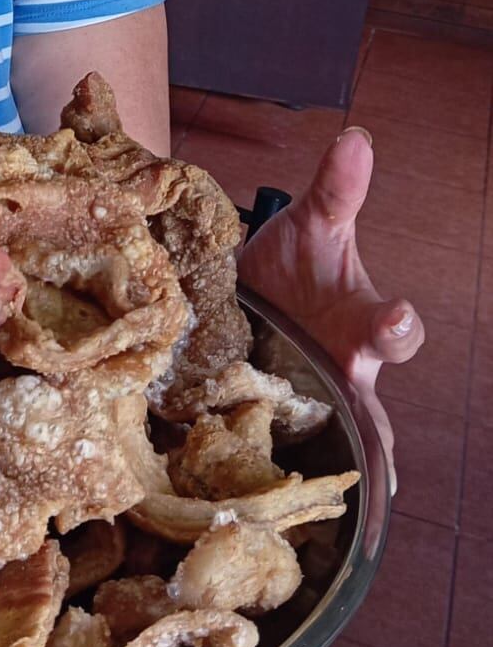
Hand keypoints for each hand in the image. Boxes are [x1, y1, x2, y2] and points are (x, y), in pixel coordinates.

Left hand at [236, 126, 423, 493]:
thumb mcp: (312, 225)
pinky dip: (274, 473)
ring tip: (329, 508)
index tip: (394, 319)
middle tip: (379, 466)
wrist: (250, 293)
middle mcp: (343, 370)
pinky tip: (268, 509)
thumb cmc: (294, 264)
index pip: (393, 329)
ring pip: (326, 440)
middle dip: (368, 425)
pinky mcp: (269, 415)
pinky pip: (277, 452)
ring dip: (320, 460)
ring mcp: (309, 399)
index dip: (396, 326)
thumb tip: (356, 137)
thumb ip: (337, 189)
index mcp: (361, 321)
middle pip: (368, 407)